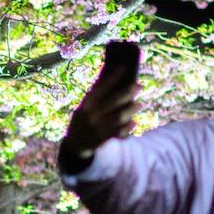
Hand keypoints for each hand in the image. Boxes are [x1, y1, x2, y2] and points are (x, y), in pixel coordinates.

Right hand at [61, 48, 139, 170]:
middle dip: (128, 92)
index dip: (113, 77)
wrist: (74, 145)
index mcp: (86, 103)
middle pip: (113, 100)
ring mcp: (97, 127)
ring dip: (131, 109)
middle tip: (139, 86)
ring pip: (118, 116)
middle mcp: (91, 114)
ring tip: (140, 104)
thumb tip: (112, 79)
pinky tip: (134, 122)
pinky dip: (127, 128)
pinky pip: (117, 133)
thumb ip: (95, 97)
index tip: (123, 68)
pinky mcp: (102, 139)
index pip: (101, 87)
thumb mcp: (83, 107)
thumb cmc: (83, 120)